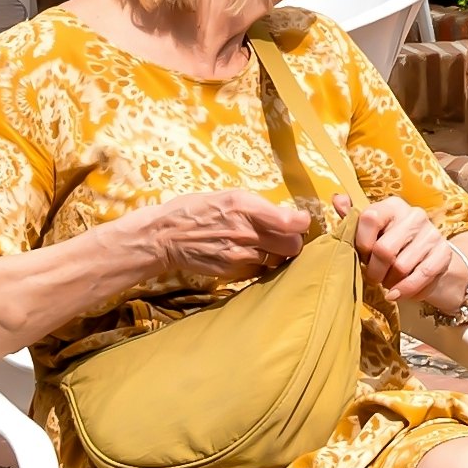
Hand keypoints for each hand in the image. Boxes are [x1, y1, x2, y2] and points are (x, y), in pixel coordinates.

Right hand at [133, 188, 312, 290]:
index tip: (299, 220)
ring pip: (279, 260)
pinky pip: (261, 270)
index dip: (301, 222)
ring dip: (278, 254)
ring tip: (265, 245)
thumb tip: (286, 216)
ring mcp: (240, 256)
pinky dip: (261, 264)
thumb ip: (257, 206)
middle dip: (294, 240)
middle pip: (293, 245)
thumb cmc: (196, 209)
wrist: (166, 236)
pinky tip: (250, 255)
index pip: (292, 222)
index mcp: (245, 206)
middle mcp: (246, 233)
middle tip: (285, 235)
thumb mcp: (228, 195)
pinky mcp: (234, 272)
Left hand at [350, 190, 459, 300]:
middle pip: (384, 249)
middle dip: (374, 270)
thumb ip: (353, 218)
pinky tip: (396, 293)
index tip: (362, 255)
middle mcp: (414, 215)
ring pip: (401, 266)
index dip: (361, 243)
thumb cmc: (390, 243)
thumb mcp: (370, 231)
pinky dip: (406, 290)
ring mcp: (431, 233)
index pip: (370, 218)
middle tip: (374, 276)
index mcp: (392, 205)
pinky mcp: (443, 253)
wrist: (426, 258)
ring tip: (387, 282)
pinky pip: (421, 276)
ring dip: (390, 282)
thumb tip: (337, 199)